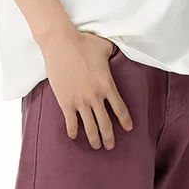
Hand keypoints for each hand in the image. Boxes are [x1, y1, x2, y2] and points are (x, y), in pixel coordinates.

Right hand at [41, 30, 133, 149]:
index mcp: (107, 84)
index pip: (120, 108)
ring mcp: (80, 101)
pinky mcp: (65, 102)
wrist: (60, 43)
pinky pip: (71, 123)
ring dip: (94, 139)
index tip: (128, 128)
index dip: (125, 121)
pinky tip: (74, 136)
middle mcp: (95, 96)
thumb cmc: (83, 42)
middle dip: (109, 138)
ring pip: (90, 127)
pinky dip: (73, 131)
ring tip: (96, 146)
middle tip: (110, 145)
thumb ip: (114, 52)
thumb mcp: (105, 46)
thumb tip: (118, 51)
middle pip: (106, 124)